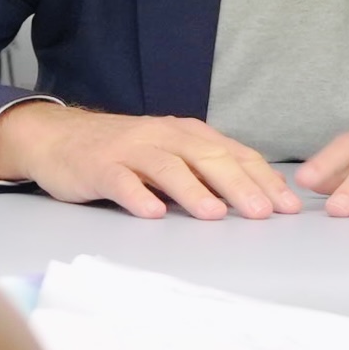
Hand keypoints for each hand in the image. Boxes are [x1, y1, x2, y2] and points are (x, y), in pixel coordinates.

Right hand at [0, 103, 299, 219]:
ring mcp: (131, 151)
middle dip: (239, 186)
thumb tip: (260, 194)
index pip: (235, 155)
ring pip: (168, 168)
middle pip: (208, 159)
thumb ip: (209, 170)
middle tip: (263, 213)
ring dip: (193, 191)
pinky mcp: (99, 167)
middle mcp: (164, 137)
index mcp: (188, 135)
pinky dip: (137, 196)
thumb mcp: (172, 153)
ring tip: (215, 214)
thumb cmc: (125, 152)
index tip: (288, 206)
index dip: (263, 179)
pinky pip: (121, 182)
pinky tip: (152, 214)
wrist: (59, 138)